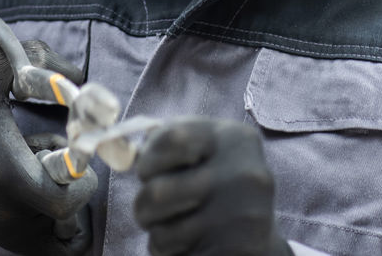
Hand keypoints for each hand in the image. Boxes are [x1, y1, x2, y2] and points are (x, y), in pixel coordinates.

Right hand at [0, 40, 96, 255]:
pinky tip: (34, 183)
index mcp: (3, 173)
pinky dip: (54, 215)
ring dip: (62, 194)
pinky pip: (50, 241)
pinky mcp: (1, 235)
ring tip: (34, 165)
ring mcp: (0, 229)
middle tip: (51, 153)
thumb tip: (81, 79)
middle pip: (69, 215)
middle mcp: (2, 211)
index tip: (67, 144)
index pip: (67, 200)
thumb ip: (39, 57)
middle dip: (74, 184)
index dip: (81, 176)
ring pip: (62, 229)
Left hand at [134, 117, 292, 255]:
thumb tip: (122, 150)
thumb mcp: (206, 149)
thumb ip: (167, 142)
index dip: (148, 158)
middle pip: (158, 191)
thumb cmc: (219, 181)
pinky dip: (173, 255)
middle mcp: (245, 174)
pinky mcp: (238, 251)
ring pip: (163, 234)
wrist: (259, 232)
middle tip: (151, 208)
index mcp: (235, 139)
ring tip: (176, 227)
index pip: (172, 138)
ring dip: (158, 234)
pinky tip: (190, 246)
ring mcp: (244, 217)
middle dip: (143, 205)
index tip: (148, 170)